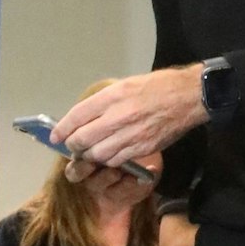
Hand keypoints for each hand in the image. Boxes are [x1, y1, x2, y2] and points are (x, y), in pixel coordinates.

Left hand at [53, 67, 205, 167]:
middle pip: (83, 139)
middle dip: (74, 145)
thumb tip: (84, 118)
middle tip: (73, 145)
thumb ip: (104, 102)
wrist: (189, 96)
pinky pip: (116, 160)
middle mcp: (119, 116)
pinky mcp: (141, 147)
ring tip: (90, 151)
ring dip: (90, 155)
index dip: (62, 129)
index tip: (55, 136)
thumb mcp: (127, 85)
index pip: (78, 116)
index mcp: (113, 96)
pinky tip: (108, 154)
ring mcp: (130, 134)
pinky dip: (107, 160)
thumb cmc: (158, 86)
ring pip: (97, 154)